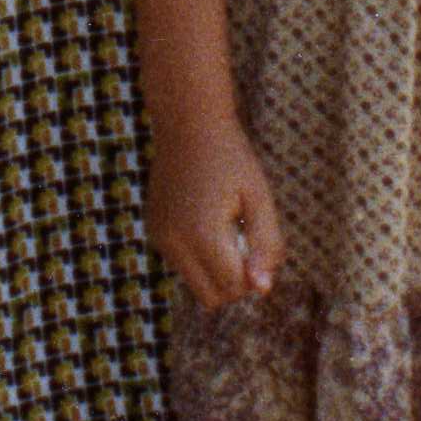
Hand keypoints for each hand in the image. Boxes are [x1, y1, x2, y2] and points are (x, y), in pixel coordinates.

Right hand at [148, 108, 287, 306]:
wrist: (188, 123)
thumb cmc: (232, 158)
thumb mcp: (259, 198)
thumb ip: (266, 245)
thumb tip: (263, 290)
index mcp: (202, 234)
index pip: (234, 287)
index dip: (254, 274)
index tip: (258, 240)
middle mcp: (174, 242)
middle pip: (212, 297)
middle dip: (234, 280)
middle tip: (243, 236)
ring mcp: (160, 238)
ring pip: (195, 285)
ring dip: (215, 269)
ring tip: (225, 227)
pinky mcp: (155, 231)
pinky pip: (182, 264)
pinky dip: (199, 255)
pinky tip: (206, 219)